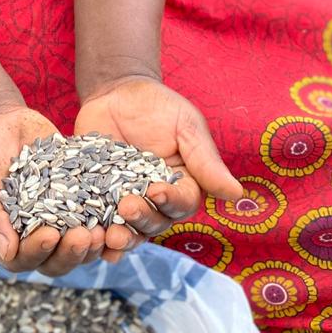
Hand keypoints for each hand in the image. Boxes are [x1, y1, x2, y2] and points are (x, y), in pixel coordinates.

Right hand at [0, 105, 109, 277]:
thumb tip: (7, 252)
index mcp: (7, 242)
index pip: (24, 259)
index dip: (39, 252)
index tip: (51, 234)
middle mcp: (36, 235)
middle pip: (58, 259)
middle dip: (73, 252)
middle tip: (86, 236)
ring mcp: (59, 216)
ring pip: (81, 241)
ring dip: (95, 241)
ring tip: (106, 229)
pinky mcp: (77, 195)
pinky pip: (96, 209)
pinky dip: (108, 211)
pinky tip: (118, 204)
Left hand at [74, 77, 242, 254]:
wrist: (116, 92)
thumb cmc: (158, 105)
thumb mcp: (185, 124)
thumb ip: (205, 160)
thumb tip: (237, 194)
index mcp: (183, 184)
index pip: (183, 202)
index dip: (171, 201)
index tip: (156, 190)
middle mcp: (157, 200)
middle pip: (156, 222)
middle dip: (143, 219)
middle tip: (126, 207)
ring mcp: (127, 201)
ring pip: (130, 230)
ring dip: (122, 237)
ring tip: (110, 236)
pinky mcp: (99, 199)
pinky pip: (100, 223)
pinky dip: (98, 236)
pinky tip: (94, 240)